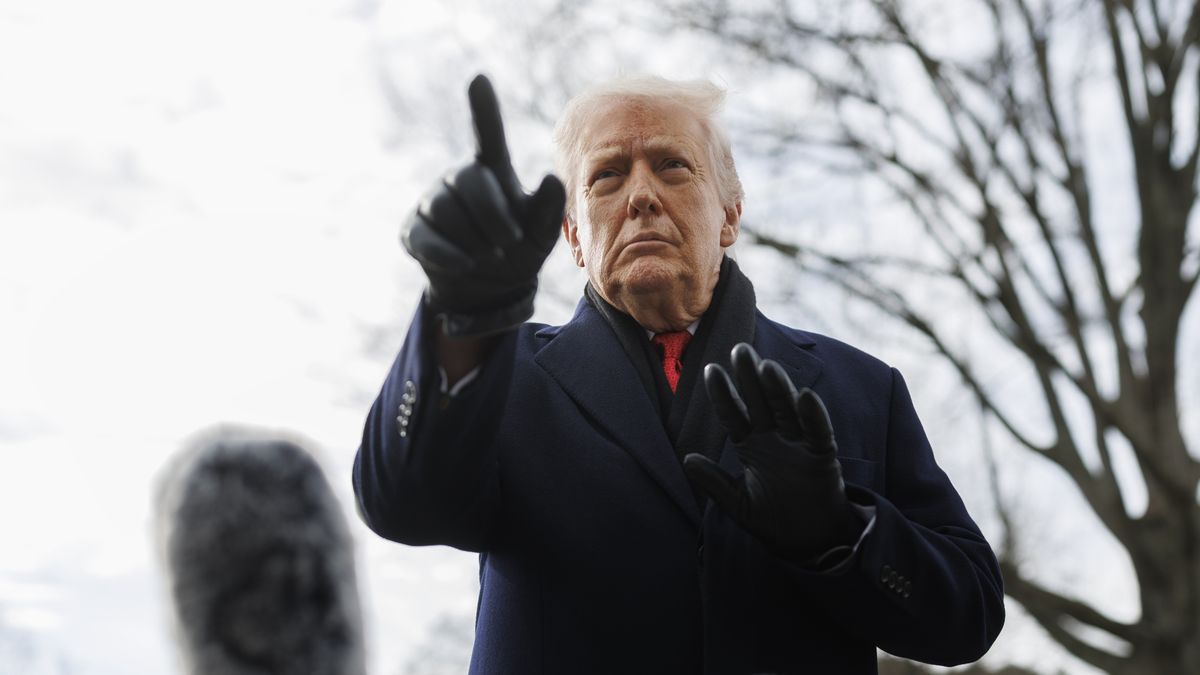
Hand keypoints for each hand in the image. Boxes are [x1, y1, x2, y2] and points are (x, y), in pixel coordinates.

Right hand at [401, 74, 565, 336]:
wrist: (489, 288)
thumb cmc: (520, 249)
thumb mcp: (541, 234)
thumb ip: (548, 209)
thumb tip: (551, 178)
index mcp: (493, 171)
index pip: (487, 135)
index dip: (484, 109)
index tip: (479, 79)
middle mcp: (459, 179)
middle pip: (469, 180)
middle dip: (493, 215)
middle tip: (510, 242)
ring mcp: (432, 203)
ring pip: (445, 210)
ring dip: (475, 239)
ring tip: (490, 255)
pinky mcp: (414, 231)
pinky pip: (426, 237)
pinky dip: (449, 255)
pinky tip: (466, 264)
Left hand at [684, 343, 852, 561]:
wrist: (808, 543)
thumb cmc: (773, 521)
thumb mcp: (737, 503)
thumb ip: (714, 482)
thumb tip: (687, 459)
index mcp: (752, 446)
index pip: (734, 414)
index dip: (723, 393)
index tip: (711, 369)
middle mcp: (774, 439)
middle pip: (761, 402)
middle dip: (750, 377)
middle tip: (739, 348)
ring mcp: (799, 445)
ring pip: (788, 410)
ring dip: (778, 389)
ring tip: (766, 366)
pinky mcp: (822, 456)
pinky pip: (819, 432)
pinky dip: (813, 415)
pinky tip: (805, 397)